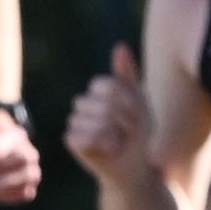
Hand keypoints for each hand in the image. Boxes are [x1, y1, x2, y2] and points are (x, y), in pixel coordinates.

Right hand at [64, 46, 147, 172]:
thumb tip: (120, 45)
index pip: (109, 86)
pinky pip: (84, 137)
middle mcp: (84, 102)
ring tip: (119, 142)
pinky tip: (108, 150)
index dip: (127, 103)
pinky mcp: (71, 140)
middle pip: (104, 105)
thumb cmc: (138, 132)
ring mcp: (75, 120)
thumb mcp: (140, 102)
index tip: (137, 114)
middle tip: (128, 132)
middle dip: (123, 122)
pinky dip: (102, 145)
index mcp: (99, 88)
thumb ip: (128, 75)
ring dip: (115, 135)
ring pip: (95, 123)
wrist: (133, 164)